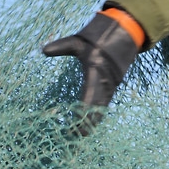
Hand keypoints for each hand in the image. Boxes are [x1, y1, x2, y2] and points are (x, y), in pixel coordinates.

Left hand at [42, 14, 137, 130]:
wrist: (126, 31)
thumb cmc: (98, 36)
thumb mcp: (78, 40)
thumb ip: (61, 46)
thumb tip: (43, 50)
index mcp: (95, 70)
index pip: (87, 98)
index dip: (81, 114)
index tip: (73, 126)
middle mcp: (105, 80)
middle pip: (96, 108)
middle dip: (86, 123)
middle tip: (75, 137)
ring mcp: (111, 83)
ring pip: (102, 107)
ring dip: (92, 120)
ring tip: (82, 134)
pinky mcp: (113, 84)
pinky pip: (105, 102)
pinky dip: (98, 113)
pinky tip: (92, 122)